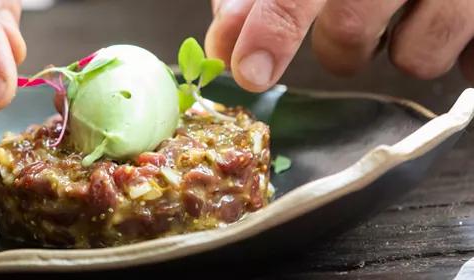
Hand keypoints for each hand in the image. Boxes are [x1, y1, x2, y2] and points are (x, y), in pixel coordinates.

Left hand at [205, 0, 473, 92]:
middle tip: (345, 32)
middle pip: (353, 28)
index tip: (250, 72)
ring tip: (403, 16)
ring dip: (397, 52)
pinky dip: (455, 54)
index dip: (272, 30)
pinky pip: (470, 62)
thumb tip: (225, 41)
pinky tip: (443, 21)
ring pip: (415, 56)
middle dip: (337, 49)